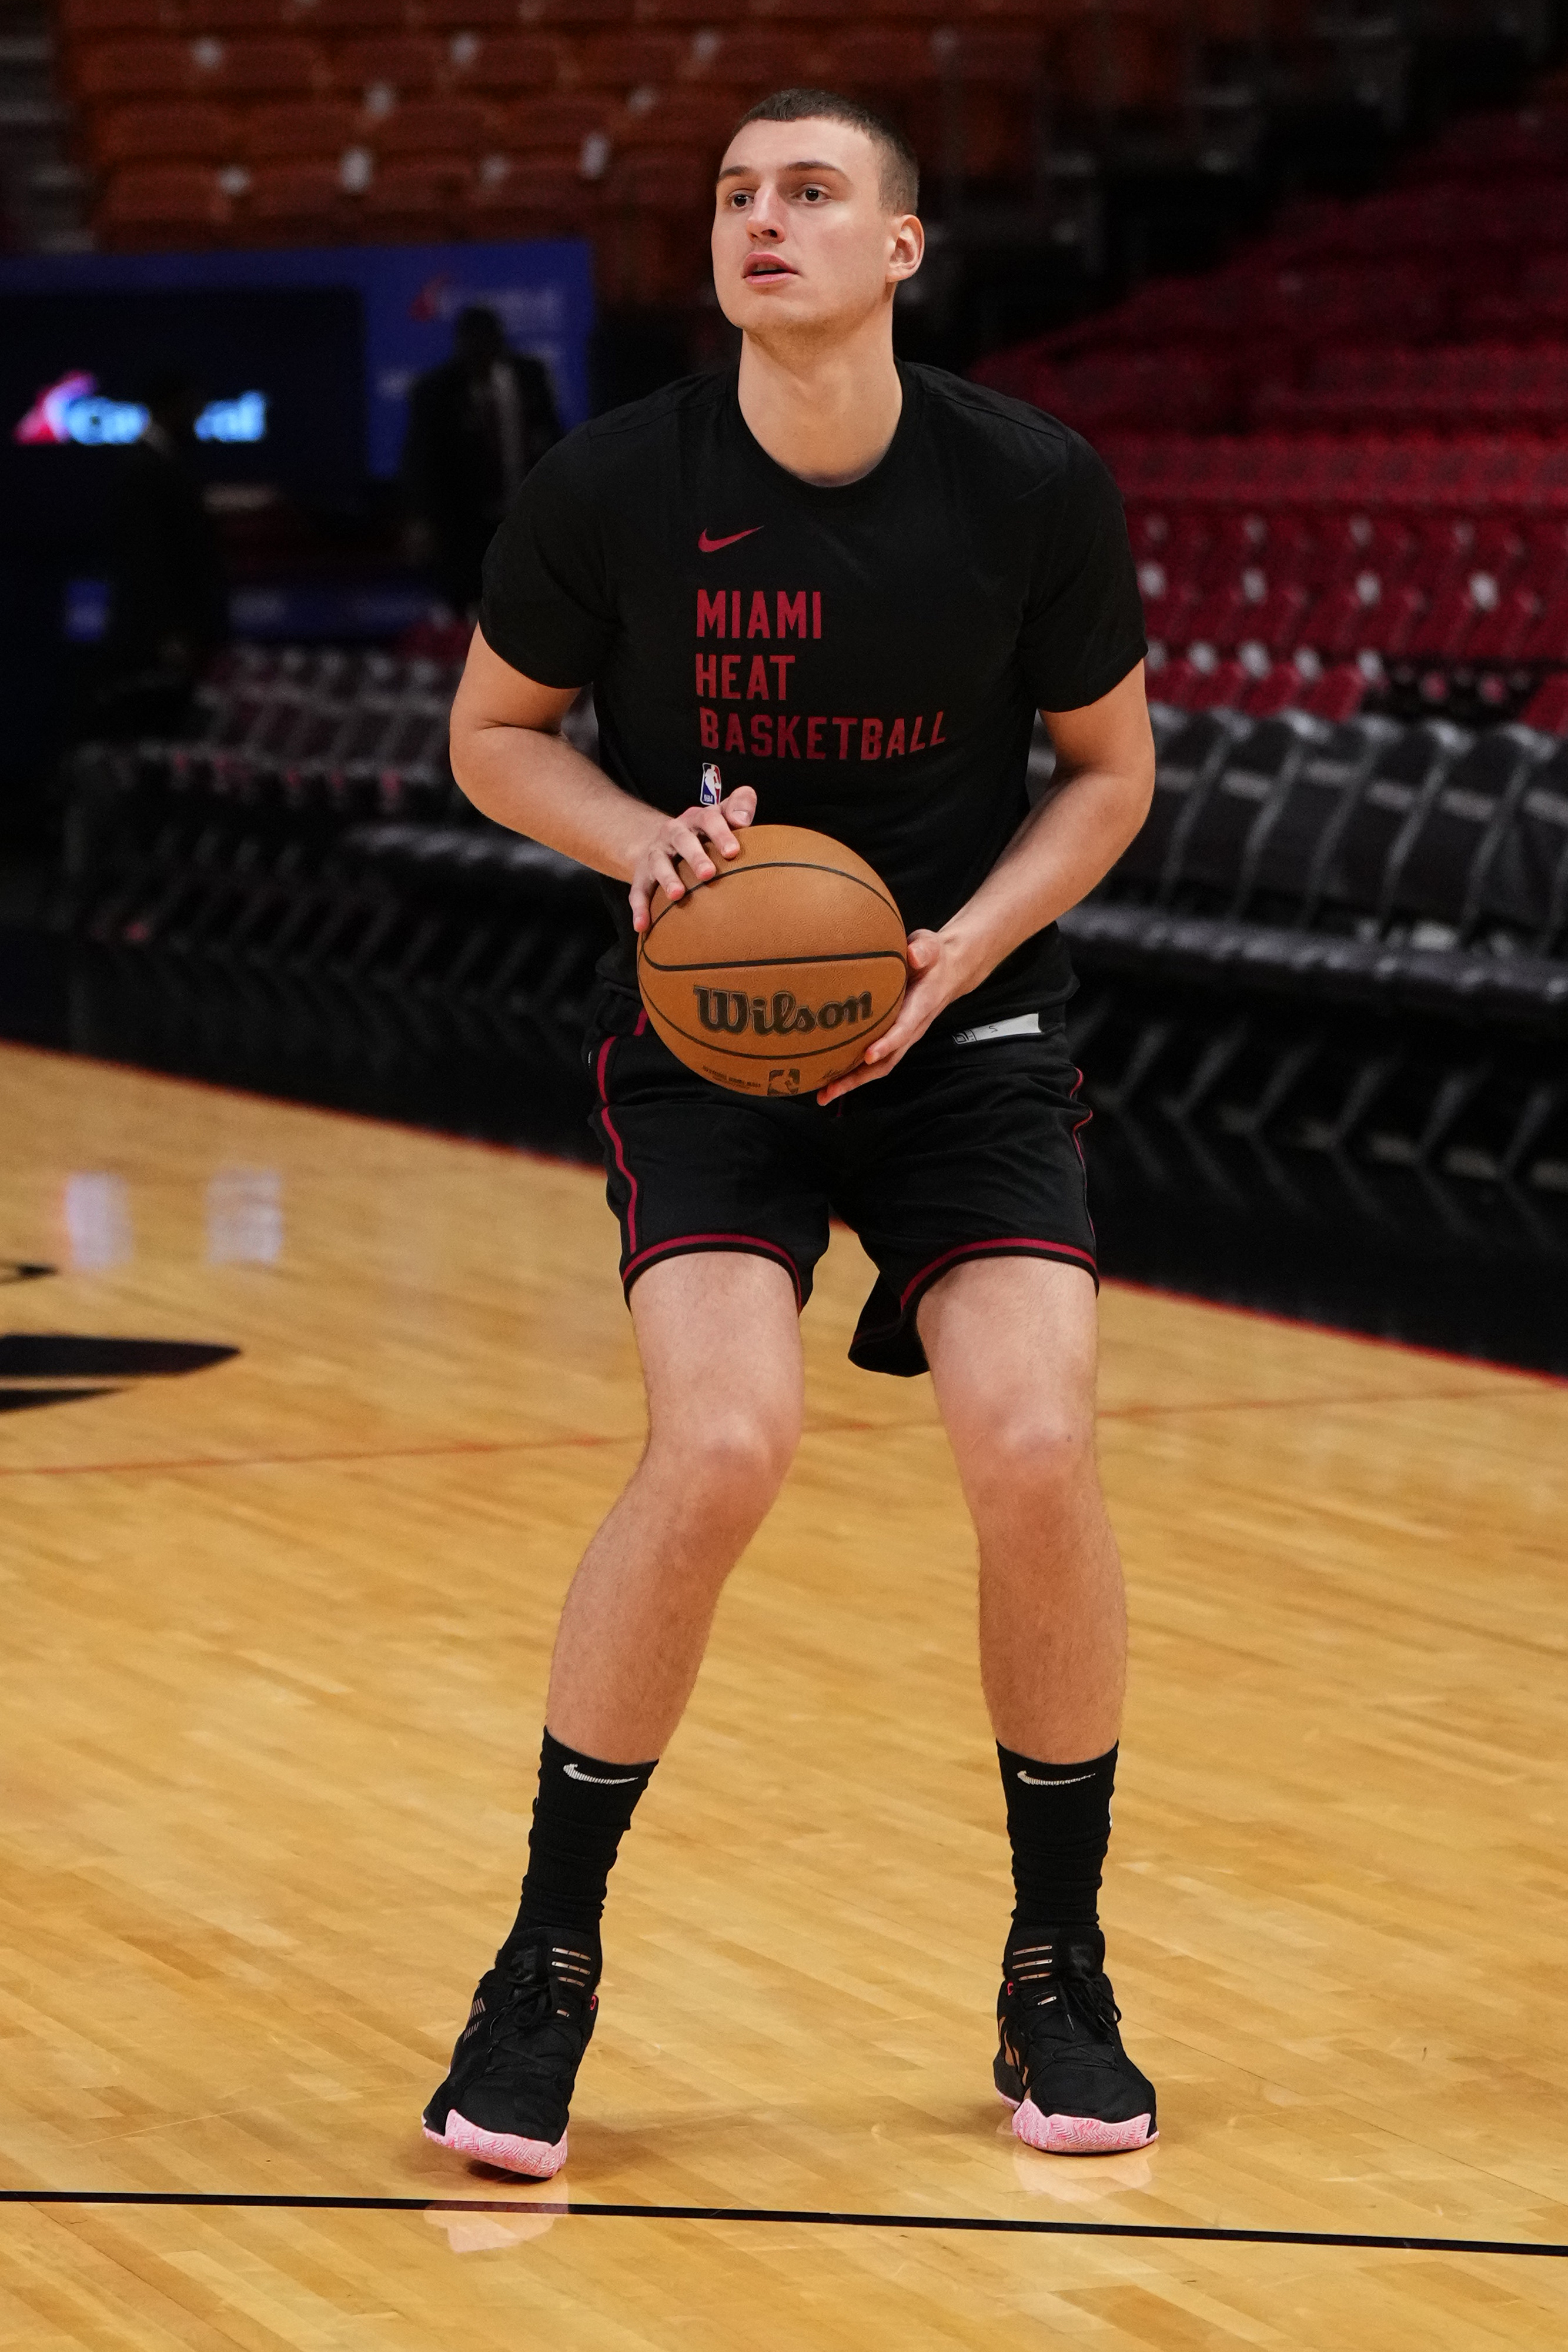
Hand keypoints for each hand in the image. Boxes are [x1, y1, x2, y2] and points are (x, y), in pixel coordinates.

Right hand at [629, 787, 756, 933]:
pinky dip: (639, 907)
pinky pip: (639, 890)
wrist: (665, 839)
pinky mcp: (643, 874)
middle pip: (683, 840)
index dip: (720, 834)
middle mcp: (674, 833)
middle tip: (708, 873)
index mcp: (697, 818)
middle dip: (695, 856)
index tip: (733, 852)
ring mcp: (657, 853)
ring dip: (667, 878)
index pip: (709, 819)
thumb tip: (743, 819)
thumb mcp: (722, 813)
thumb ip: (739, 806)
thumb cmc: (705, 831)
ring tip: (677, 895)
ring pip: (659, 863)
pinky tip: (642, 925)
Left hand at [816, 928, 969, 1103]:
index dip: (887, 1043)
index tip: (868, 1054)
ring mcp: (903, 1037)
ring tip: (824, 1093)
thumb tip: (914, 954)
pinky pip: (875, 1060)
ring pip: (880, 1066)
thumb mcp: (930, 947)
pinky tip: (829, 1078)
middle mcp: (912, 1028)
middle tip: (832, 1088)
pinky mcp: (893, 1038)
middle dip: (859, 1077)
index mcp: (921, 1007)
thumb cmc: (933, 958)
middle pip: (887, 1060)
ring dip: (852, 1082)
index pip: (904, 1029)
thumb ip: (924, 950)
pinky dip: (853, 1072)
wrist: (948, 972)